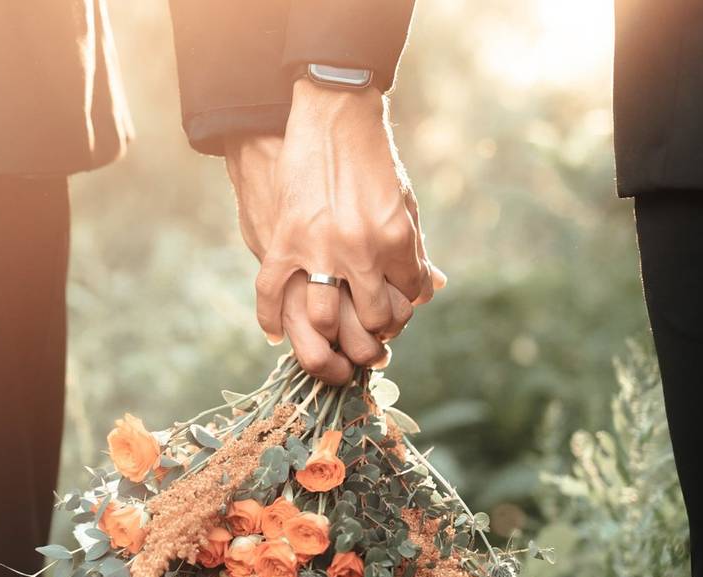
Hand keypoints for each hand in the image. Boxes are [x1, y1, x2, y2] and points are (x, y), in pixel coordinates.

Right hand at [225, 134, 413, 383]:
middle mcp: (361, 250)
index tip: (394, 310)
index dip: (404, 309)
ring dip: (330, 334)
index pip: (409, 299)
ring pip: (324, 319)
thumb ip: (415, 248)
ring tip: (330, 334)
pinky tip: (276, 333)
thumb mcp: (404, 200)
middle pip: (373, 320)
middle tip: (368, 336)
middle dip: (374, 334)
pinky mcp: (284, 239)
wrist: (333, 116)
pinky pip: (271, 293)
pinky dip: (270, 319)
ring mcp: (320, 247)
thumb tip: (432, 289)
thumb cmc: (373, 159)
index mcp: (397, 239)